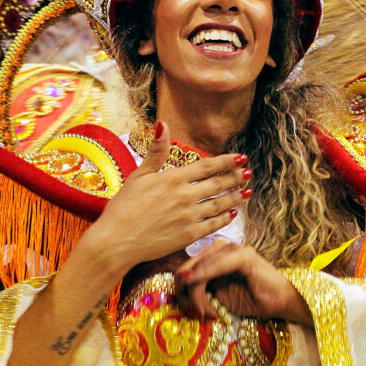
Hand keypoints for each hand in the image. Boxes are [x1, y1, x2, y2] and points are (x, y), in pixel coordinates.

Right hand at [88, 122, 251, 278]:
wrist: (116, 241)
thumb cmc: (123, 208)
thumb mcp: (138, 175)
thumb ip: (156, 151)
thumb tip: (163, 124)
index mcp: (173, 178)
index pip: (207, 166)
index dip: (226, 161)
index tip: (241, 157)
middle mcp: (184, 196)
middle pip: (217, 184)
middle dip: (236, 177)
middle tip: (249, 173)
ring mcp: (188, 216)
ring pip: (219, 204)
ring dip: (235, 197)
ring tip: (248, 192)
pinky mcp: (188, 235)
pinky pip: (213, 224)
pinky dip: (225, 218)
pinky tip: (233, 214)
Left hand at [174, 240, 311, 322]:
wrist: (283, 302)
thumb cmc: (253, 299)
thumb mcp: (218, 297)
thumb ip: (199, 289)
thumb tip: (178, 291)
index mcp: (212, 256)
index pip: (183, 270)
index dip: (181, 294)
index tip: (193, 314)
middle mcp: (219, 249)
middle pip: (183, 270)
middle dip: (185, 297)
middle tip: (198, 315)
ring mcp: (231, 249)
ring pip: (195, 272)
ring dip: (196, 298)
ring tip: (208, 314)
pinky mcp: (242, 256)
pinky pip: (212, 268)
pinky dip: (202, 284)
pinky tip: (207, 304)